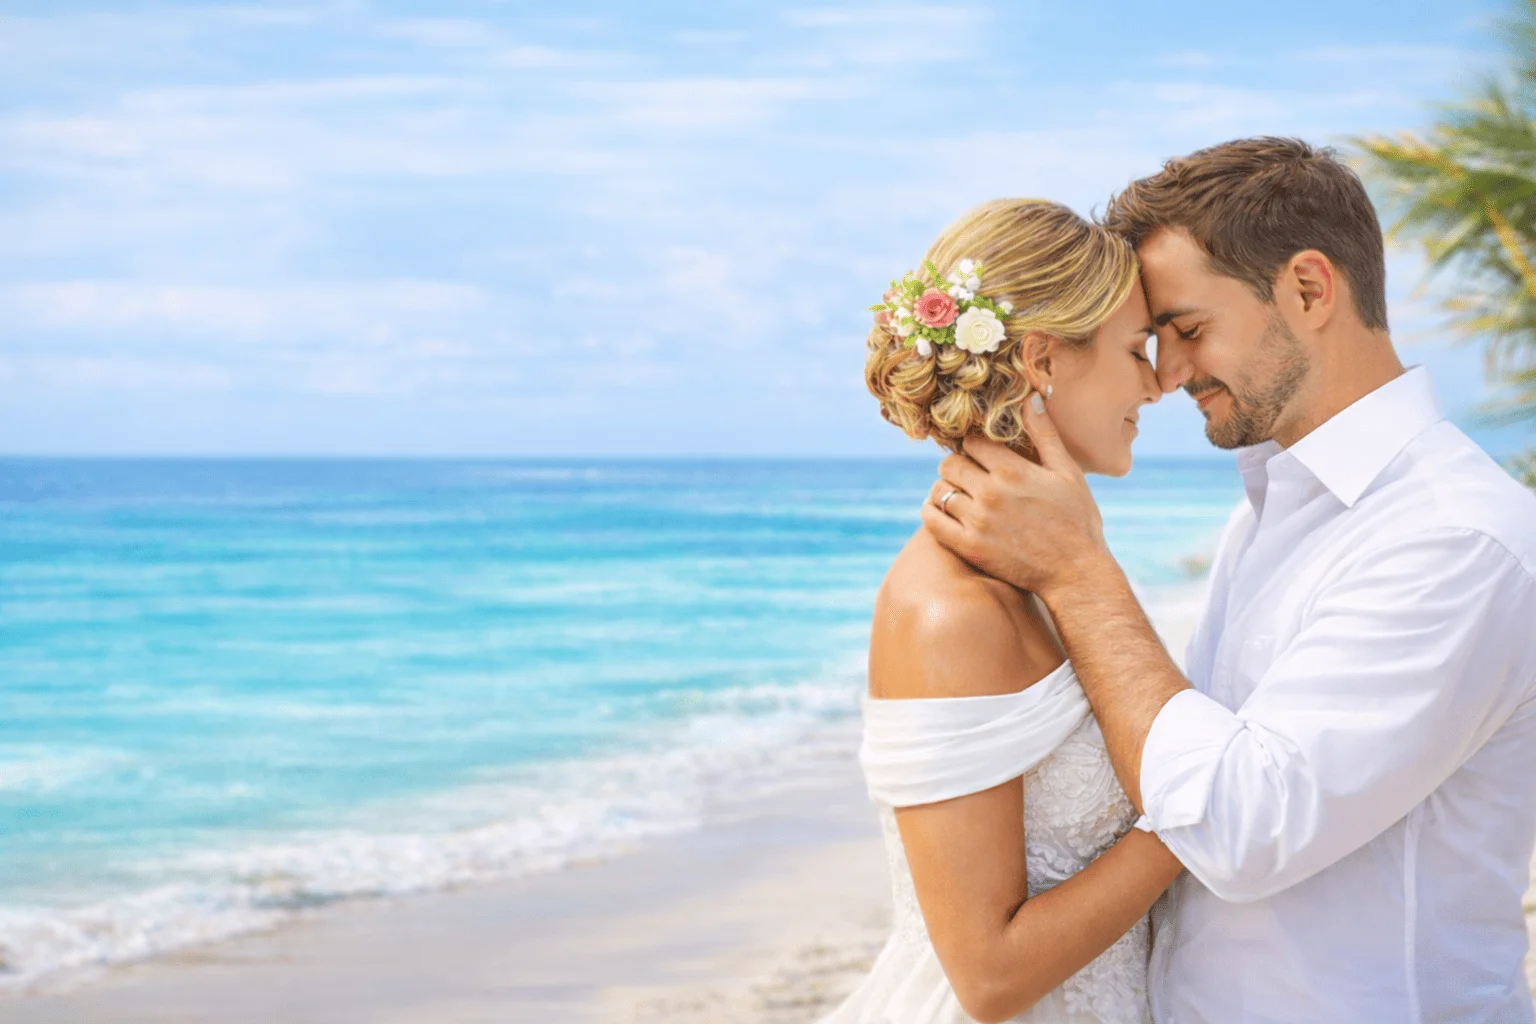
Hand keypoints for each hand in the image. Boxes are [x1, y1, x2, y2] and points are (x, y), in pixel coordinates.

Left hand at [921, 399, 1110, 596]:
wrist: (1075, 573)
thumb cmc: (1077, 520)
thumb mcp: (1067, 473)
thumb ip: (1045, 435)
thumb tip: (1030, 398)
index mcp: (1012, 471)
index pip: (972, 443)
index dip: (974, 446)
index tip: (979, 454)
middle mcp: (990, 493)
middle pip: (949, 465)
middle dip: (957, 466)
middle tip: (968, 475)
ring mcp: (976, 521)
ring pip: (939, 491)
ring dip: (945, 489)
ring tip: (958, 494)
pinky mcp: (968, 547)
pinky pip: (932, 521)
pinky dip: (932, 512)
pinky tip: (944, 511)